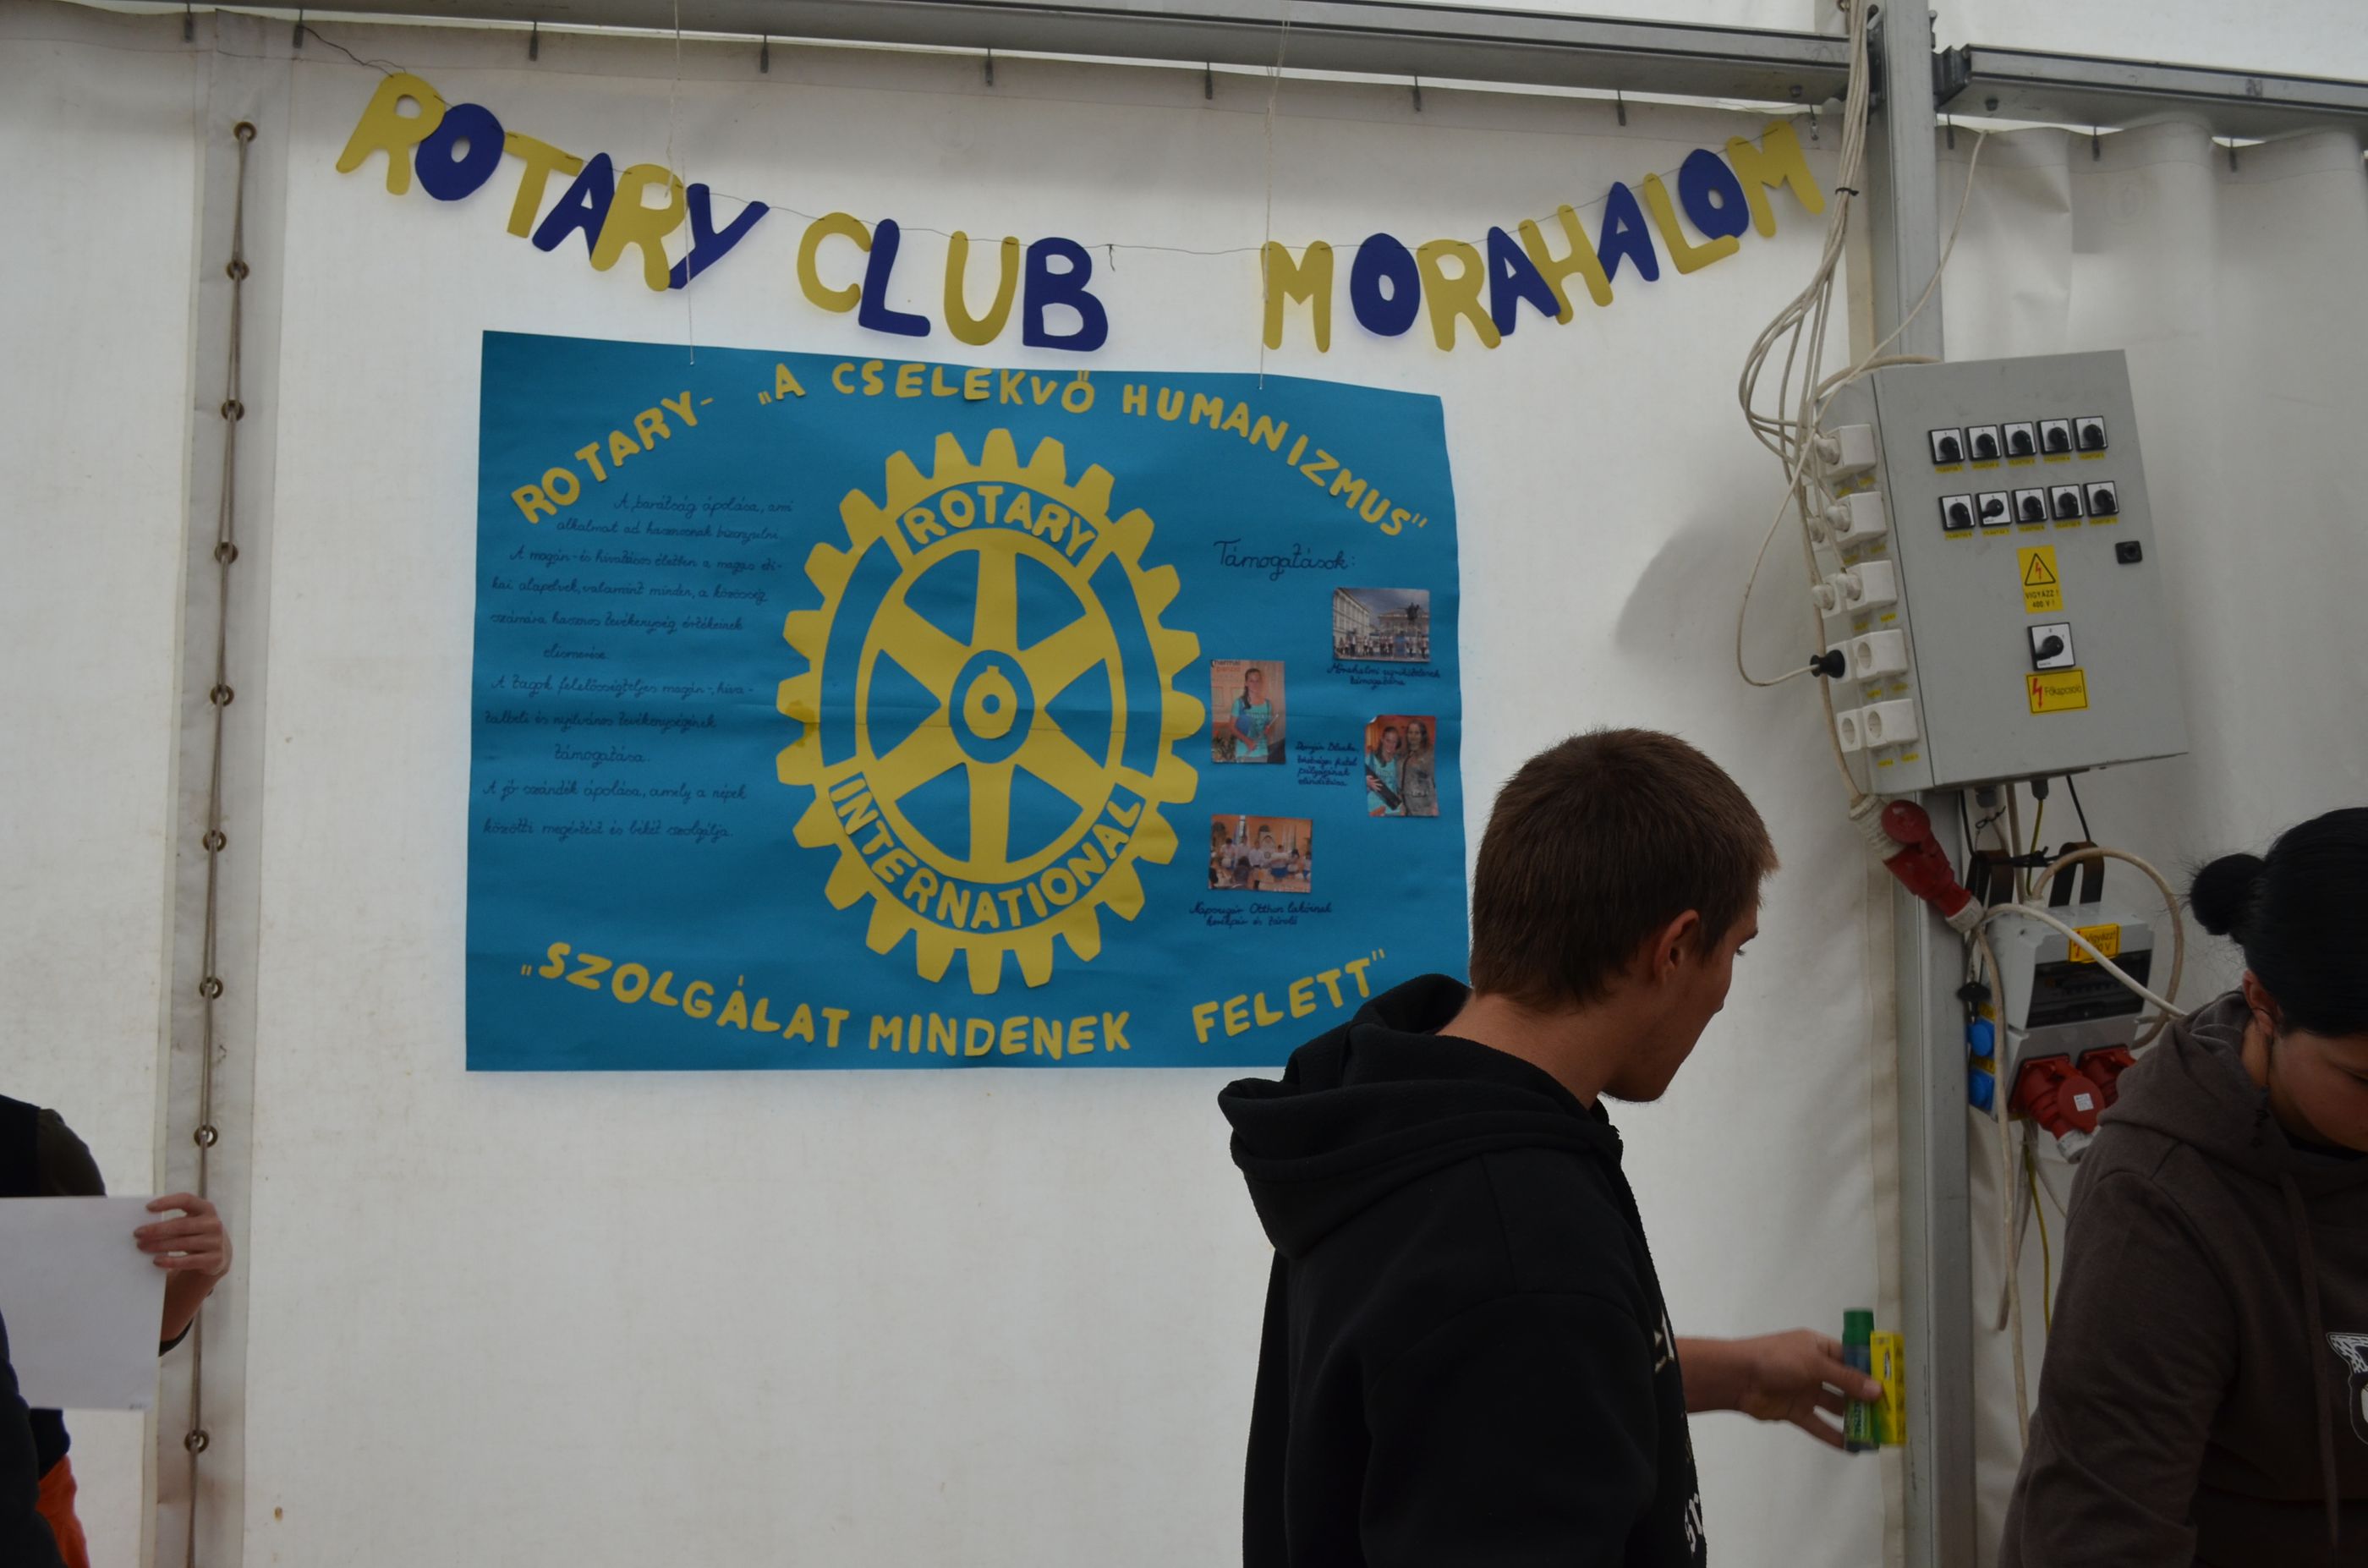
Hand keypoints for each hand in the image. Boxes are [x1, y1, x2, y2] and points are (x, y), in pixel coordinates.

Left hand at [136, 1193, 230, 1278]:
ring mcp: (215, 1242)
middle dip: (157, 1229)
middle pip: (182, 1224)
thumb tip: (144, 1226)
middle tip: (137, 1233)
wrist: (218, 1255)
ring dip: (159, 1245)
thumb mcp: (190, 1223)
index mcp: (206, 1209)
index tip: (148, 1208)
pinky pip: (188, 1261)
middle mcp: (213, 1223)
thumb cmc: (194, 1234)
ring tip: (142, 1247)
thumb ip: (174, 1221)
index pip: (187, 1200)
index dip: (168, 1202)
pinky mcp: (214, 1259)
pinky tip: (156, 1261)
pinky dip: (170, 1261)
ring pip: (183, 1243)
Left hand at [1725, 1329, 1883, 1449]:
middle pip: (1846, 1385)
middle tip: (1891, 1415)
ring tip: (1878, 1434)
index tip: (1894, 1386)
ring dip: (1854, 1419)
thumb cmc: (1776, 1359)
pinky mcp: (1795, 1411)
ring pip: (1835, 1407)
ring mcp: (1805, 1391)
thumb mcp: (1815, 1363)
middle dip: (1867, 1399)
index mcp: (1819, 1348)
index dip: (1871, 1372)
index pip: (1852, 1359)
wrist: (1738, 1377)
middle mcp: (1815, 1368)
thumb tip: (1877, 1391)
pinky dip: (1834, 1436)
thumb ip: (1845, 1379)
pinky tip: (1854, 1448)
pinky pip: (1819, 1425)